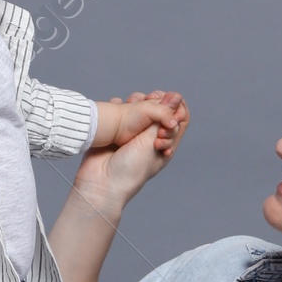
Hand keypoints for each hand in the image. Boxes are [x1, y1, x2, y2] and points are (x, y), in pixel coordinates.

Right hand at [74, 93, 186, 217]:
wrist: (101, 183)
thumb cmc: (130, 169)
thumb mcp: (150, 143)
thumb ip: (162, 119)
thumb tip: (176, 98)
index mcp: (166, 144)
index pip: (180, 120)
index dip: (177, 106)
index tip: (169, 99)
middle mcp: (151, 138)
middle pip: (160, 111)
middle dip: (154, 102)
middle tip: (148, 101)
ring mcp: (132, 135)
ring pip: (140, 109)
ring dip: (137, 102)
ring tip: (132, 103)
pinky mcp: (115, 132)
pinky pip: (120, 112)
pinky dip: (120, 105)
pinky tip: (119, 105)